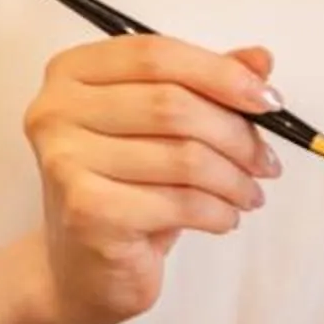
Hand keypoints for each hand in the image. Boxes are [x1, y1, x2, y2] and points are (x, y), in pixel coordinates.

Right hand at [23, 36, 281, 323]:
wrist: (83, 269)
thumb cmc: (124, 190)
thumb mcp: (163, 128)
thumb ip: (206, 86)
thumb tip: (259, 60)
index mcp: (72, 73)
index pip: (155, 54)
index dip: (220, 73)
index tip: (267, 99)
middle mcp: (56, 111)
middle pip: (171, 104)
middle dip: (236, 134)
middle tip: (266, 160)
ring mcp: (66, 161)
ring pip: (182, 156)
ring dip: (233, 178)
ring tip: (249, 193)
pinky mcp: (87, 211)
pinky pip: (179, 202)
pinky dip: (217, 211)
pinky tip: (225, 217)